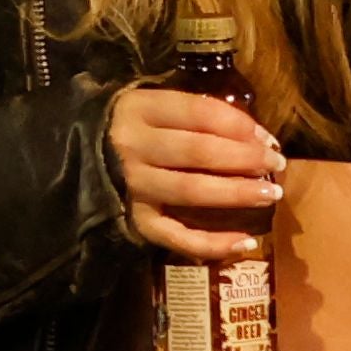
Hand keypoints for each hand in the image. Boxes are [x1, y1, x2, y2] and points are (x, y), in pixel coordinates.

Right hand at [106, 80, 284, 256]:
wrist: (74, 154)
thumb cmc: (132, 127)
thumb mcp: (155, 106)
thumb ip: (198, 114)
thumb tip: (257, 136)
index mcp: (141, 109)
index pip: (199, 113)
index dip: (240, 125)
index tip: (269, 138)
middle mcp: (133, 146)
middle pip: (199, 151)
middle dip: (245, 158)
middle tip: (277, 165)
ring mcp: (132, 185)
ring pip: (191, 191)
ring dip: (236, 193)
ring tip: (270, 195)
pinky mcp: (133, 219)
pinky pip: (175, 236)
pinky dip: (211, 244)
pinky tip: (244, 242)